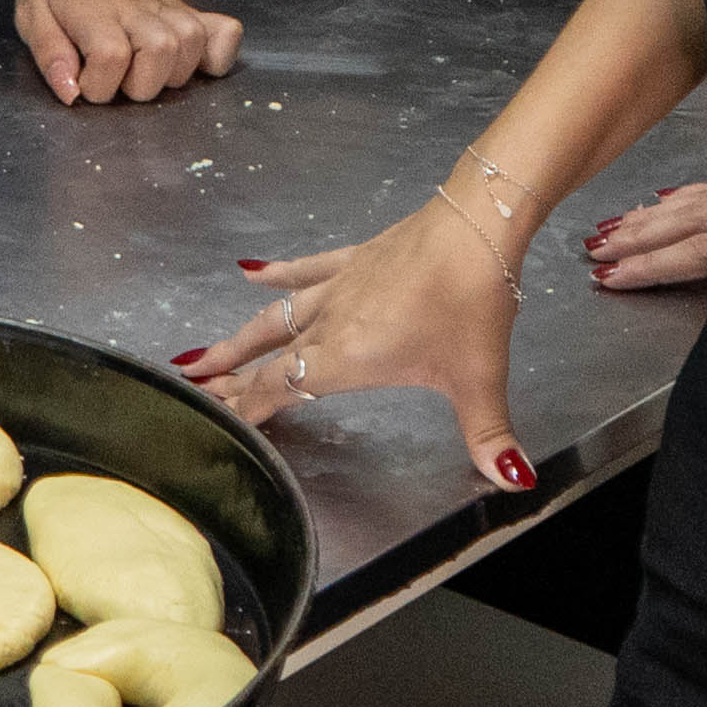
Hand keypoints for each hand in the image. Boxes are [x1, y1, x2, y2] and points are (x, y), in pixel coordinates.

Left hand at [17, 0, 237, 107]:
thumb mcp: (33, 15)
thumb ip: (50, 55)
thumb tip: (71, 94)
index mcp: (96, 12)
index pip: (111, 58)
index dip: (97, 84)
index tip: (85, 79)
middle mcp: (139, 10)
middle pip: (160, 55)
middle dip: (138, 85)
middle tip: (119, 77)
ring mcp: (170, 9)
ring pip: (191, 49)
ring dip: (171, 74)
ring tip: (146, 70)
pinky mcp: (192, 12)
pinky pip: (225, 34)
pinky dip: (218, 55)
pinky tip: (194, 62)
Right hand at [185, 185, 533, 489]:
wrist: (479, 225)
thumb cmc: (472, 304)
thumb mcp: (481, 378)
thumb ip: (488, 434)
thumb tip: (513, 481)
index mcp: (347, 357)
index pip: (282, 388)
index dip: (247, 407)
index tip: (214, 420)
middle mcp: (331, 322)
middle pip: (267, 355)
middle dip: (230, 377)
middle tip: (193, 390)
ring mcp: (341, 285)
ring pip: (275, 316)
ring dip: (238, 337)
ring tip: (201, 353)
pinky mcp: (356, 258)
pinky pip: (304, 270)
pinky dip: (275, 273)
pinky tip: (249, 271)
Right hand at [576, 177, 706, 289]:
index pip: (689, 254)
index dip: (647, 266)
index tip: (610, 276)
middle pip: (678, 223)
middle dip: (633, 237)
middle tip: (595, 248)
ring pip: (686, 202)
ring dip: (646, 216)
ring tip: (612, 228)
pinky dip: (678, 196)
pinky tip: (662, 199)